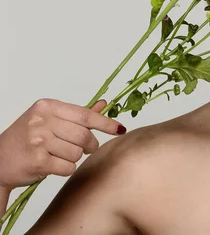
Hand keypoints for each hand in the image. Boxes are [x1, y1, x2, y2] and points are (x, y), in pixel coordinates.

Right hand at [0, 98, 126, 191]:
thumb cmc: (26, 140)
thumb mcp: (49, 121)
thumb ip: (77, 115)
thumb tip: (103, 104)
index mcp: (46, 107)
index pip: (85, 115)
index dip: (106, 123)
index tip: (120, 129)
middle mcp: (41, 121)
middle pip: (84, 135)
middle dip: (89, 145)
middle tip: (82, 148)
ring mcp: (38, 140)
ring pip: (77, 153)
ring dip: (73, 158)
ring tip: (58, 155)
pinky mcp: (37, 160)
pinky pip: (68, 167)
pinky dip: (65, 169)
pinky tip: (52, 165)